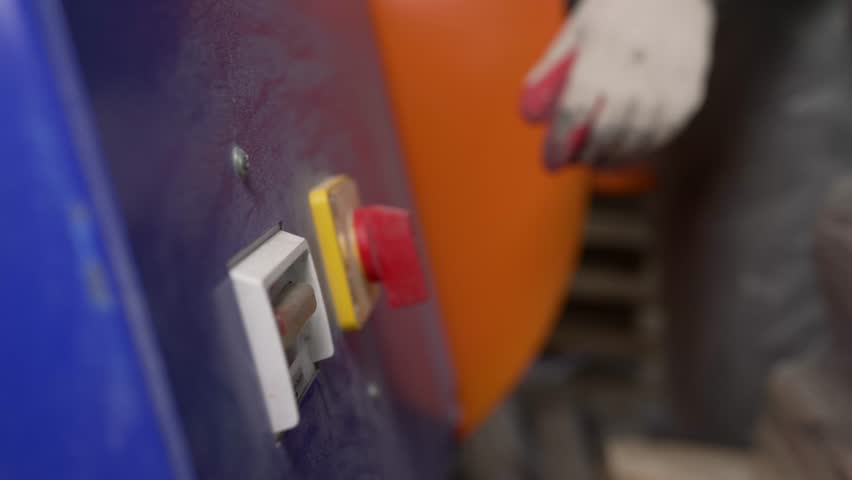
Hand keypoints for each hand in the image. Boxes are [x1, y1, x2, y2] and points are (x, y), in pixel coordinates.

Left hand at [521, 0, 714, 169]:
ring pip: (640, 135)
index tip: (551, 160)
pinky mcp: (691, 90)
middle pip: (611, 125)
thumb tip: (531, 117)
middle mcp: (640, 62)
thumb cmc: (616, 15)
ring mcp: (670, 78)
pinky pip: (664, 132)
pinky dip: (642, 149)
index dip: (562, 138)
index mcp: (604, 44)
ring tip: (596, 161)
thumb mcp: (578, 30)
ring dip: (614, 156)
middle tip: (574, 162)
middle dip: (588, 152)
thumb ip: (552, 70)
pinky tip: (624, 153)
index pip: (578, 102)